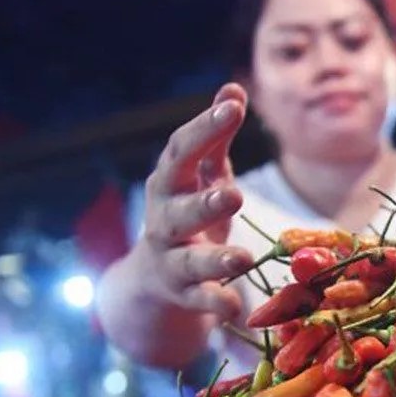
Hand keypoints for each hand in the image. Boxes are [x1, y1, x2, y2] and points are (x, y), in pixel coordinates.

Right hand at [133, 83, 253, 320]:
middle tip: (234, 195)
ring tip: (243, 259)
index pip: (182, 151)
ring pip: (190, 262)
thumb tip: (234, 87)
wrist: (151, 282)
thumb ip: (217, 137)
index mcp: (169, 184)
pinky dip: (218, 305)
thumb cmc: (188, 215)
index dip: (206, 129)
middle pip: (179, 211)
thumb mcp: (200, 177)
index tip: (235, 106)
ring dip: (216, 260)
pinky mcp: (183, 297)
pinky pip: (200, 302)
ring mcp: (171, 262)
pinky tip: (238, 309)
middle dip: (204, 203)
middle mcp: (164, 222)